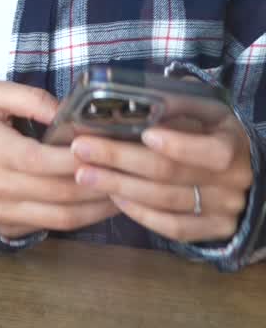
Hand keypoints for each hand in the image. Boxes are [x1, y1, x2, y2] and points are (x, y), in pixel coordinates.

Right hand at [0, 81, 118, 238]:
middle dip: (100, 183)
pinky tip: (102, 205)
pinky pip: (52, 227)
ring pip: (62, 217)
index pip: (42, 160)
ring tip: (126, 191)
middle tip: (130, 171)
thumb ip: (30, 98)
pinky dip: (82, 219)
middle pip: (60, 192)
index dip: (77, 157)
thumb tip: (66, 111)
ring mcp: (4, 213)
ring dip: (98, 208)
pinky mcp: (9, 228)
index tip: (107, 147)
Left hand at [70, 110, 253, 243]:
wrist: (245, 174)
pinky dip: (140, 213)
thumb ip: (181, 104)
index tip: (144, 134)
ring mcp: (222, 210)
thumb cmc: (214, 134)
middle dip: (121, 159)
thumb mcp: (208, 112)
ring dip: (120, 186)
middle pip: (171, 174)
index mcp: (233, 145)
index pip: (210, 150)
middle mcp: (232, 182)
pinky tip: (114, 197)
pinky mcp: (211, 231)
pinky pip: (171, 227)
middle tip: (83, 149)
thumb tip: (140, 96)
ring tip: (86, 174)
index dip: (178, 144)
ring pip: (165, 201)